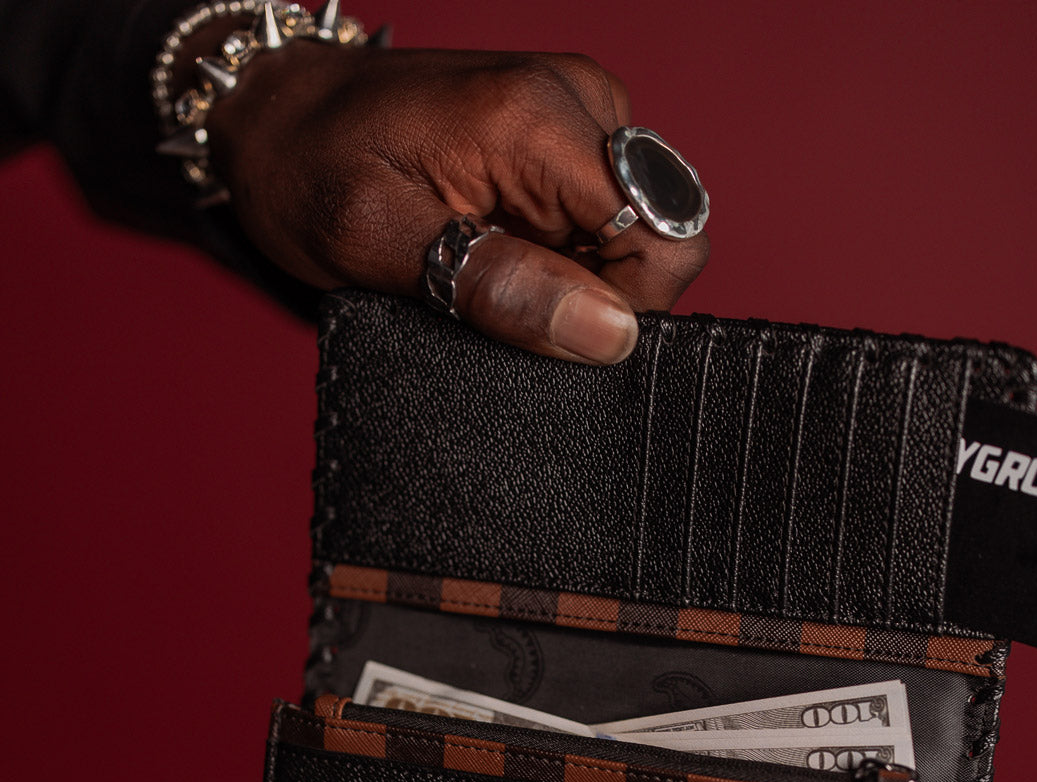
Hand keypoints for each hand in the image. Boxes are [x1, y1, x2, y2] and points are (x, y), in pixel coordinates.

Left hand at [206, 42, 709, 361]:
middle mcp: (576, 99)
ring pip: (636, 231)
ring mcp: (576, 110)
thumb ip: (495, 289)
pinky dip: (560, 251)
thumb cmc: (309, 170)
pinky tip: (498, 243)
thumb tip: (606, 333)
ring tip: (487, 259)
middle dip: (594, 290)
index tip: (543, 324)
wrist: (277, 112)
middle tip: (499, 286)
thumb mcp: (377, 245)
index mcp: (537, 120)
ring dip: (573, 272)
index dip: (622, 308)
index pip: (664, 238)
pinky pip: (604, 214)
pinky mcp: (565, 130)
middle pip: (661, 235)